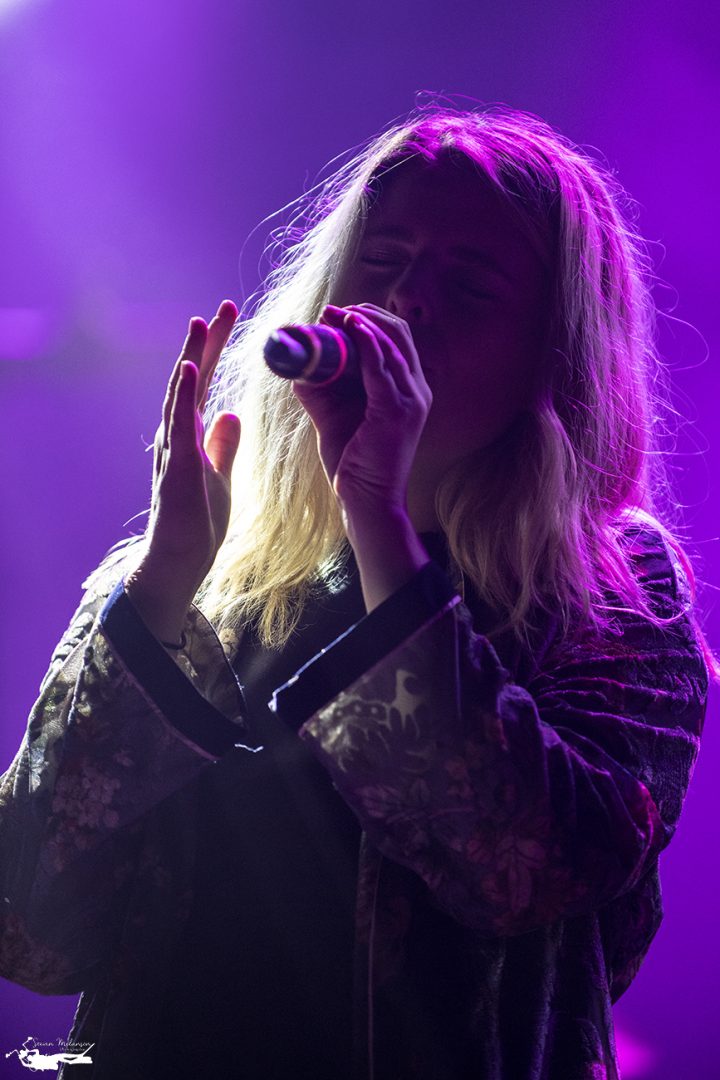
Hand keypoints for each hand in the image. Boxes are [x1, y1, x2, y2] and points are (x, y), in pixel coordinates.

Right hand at [124, 301, 240, 640]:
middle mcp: (178, 435)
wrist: (182, 562)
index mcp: (191, 435)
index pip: (206, 383)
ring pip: (181, 394)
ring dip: (191, 358)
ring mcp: (174, 449)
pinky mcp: (177, 466)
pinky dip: (184, 395)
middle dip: (207, 343)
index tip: (230, 318)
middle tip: (224, 306)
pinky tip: (189, 369)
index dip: (217, 351)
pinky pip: (179, 425)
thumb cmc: (199, 524)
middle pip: (193, 379)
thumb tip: (230, 414)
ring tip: (200, 323)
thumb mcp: (221, 477)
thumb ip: (222, 446)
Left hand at [292, 303, 431, 522]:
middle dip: (363, 314)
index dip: (367, 319)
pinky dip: (366, 342)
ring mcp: (411, 400)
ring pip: (391, 344)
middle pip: (398, 333)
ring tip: (332, 314)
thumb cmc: (353, 464)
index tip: (335, 313)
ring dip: (360, 323)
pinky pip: (382, 367)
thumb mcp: (332, 417)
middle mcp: (416, 390)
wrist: (366, 502)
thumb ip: (319, 390)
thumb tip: (296, 366)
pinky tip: (348, 328)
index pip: (396, 339)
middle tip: (331, 310)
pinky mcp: (397, 411)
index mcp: (407, 389)